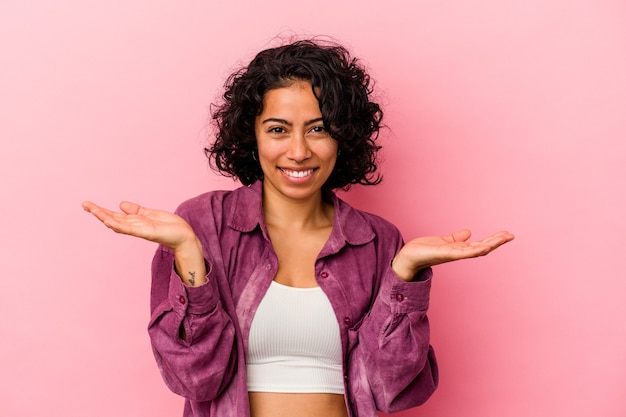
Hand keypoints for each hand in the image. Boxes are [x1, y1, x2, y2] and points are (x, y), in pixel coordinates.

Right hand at [81, 201, 196, 250]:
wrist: (184, 235)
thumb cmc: (169, 226)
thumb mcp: (149, 214)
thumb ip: (136, 210)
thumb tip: (120, 204)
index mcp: (134, 221)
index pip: (114, 215)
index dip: (101, 210)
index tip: (88, 204)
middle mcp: (134, 226)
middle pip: (112, 218)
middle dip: (98, 212)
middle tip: (84, 204)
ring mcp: (139, 230)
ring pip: (118, 224)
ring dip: (105, 217)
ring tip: (93, 210)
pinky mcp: (146, 232)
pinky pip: (130, 229)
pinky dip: (119, 225)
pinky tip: (109, 221)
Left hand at [391, 229, 514, 281]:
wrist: (409, 256)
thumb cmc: (424, 250)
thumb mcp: (444, 241)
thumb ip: (456, 238)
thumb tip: (468, 232)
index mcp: (459, 249)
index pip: (480, 244)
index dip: (493, 239)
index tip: (506, 234)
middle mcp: (459, 253)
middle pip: (482, 247)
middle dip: (497, 241)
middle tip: (511, 235)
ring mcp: (454, 255)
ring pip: (477, 250)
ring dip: (491, 244)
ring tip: (504, 237)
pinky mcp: (446, 254)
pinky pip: (464, 253)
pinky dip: (475, 250)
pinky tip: (485, 246)